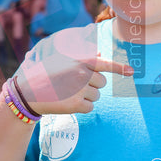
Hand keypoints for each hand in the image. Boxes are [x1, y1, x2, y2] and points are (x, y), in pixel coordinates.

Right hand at [14, 30, 133, 114]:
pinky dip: (82, 107)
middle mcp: (83, 74)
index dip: (120, 68)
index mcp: (81, 61)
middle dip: (92, 86)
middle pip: (102, 83)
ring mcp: (80, 89)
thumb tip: (100, 53)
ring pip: (96, 96)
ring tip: (68, 93)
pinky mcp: (76, 104)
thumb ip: (83, 57)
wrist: (28, 92)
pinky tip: (68, 102)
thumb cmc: (47, 74)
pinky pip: (90, 107)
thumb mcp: (63, 60)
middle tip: (74, 85)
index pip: (106, 64)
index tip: (132, 72)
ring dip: (87, 97)